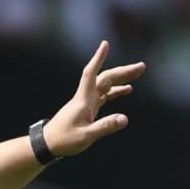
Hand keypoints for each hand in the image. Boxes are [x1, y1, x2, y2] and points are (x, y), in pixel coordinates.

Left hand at [42, 41, 145, 156]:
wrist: (48, 144)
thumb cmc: (64, 140)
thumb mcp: (86, 136)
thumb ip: (105, 127)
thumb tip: (125, 119)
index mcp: (83, 100)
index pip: (90, 73)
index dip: (98, 59)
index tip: (105, 44)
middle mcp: (85, 97)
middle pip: (105, 78)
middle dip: (123, 71)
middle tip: (142, 66)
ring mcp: (87, 102)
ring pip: (106, 84)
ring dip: (121, 78)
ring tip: (138, 73)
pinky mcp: (88, 108)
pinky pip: (104, 95)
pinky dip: (115, 91)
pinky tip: (127, 90)